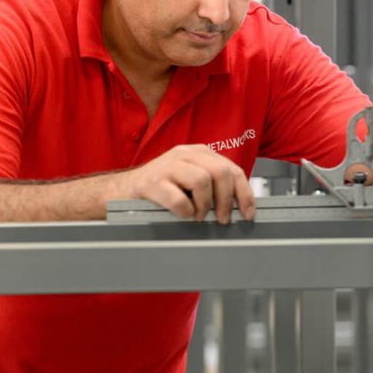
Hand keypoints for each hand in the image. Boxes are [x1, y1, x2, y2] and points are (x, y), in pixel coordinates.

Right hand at [117, 145, 255, 222]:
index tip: (248, 213)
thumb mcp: (191, 180)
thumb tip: (240, 207)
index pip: (232, 169)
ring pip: (202, 181)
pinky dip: (185, 211)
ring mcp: (167, 166)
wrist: (124, 190)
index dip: (244, 193)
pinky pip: (178, 198)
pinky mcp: (152, 182)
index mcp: (199, 153)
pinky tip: (182, 215)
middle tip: (223, 219)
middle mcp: (185, 154)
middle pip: (220, 172)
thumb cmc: (161, 188)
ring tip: (198, 216)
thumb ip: (214, 185)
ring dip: (205, 205)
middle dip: (226, 201)